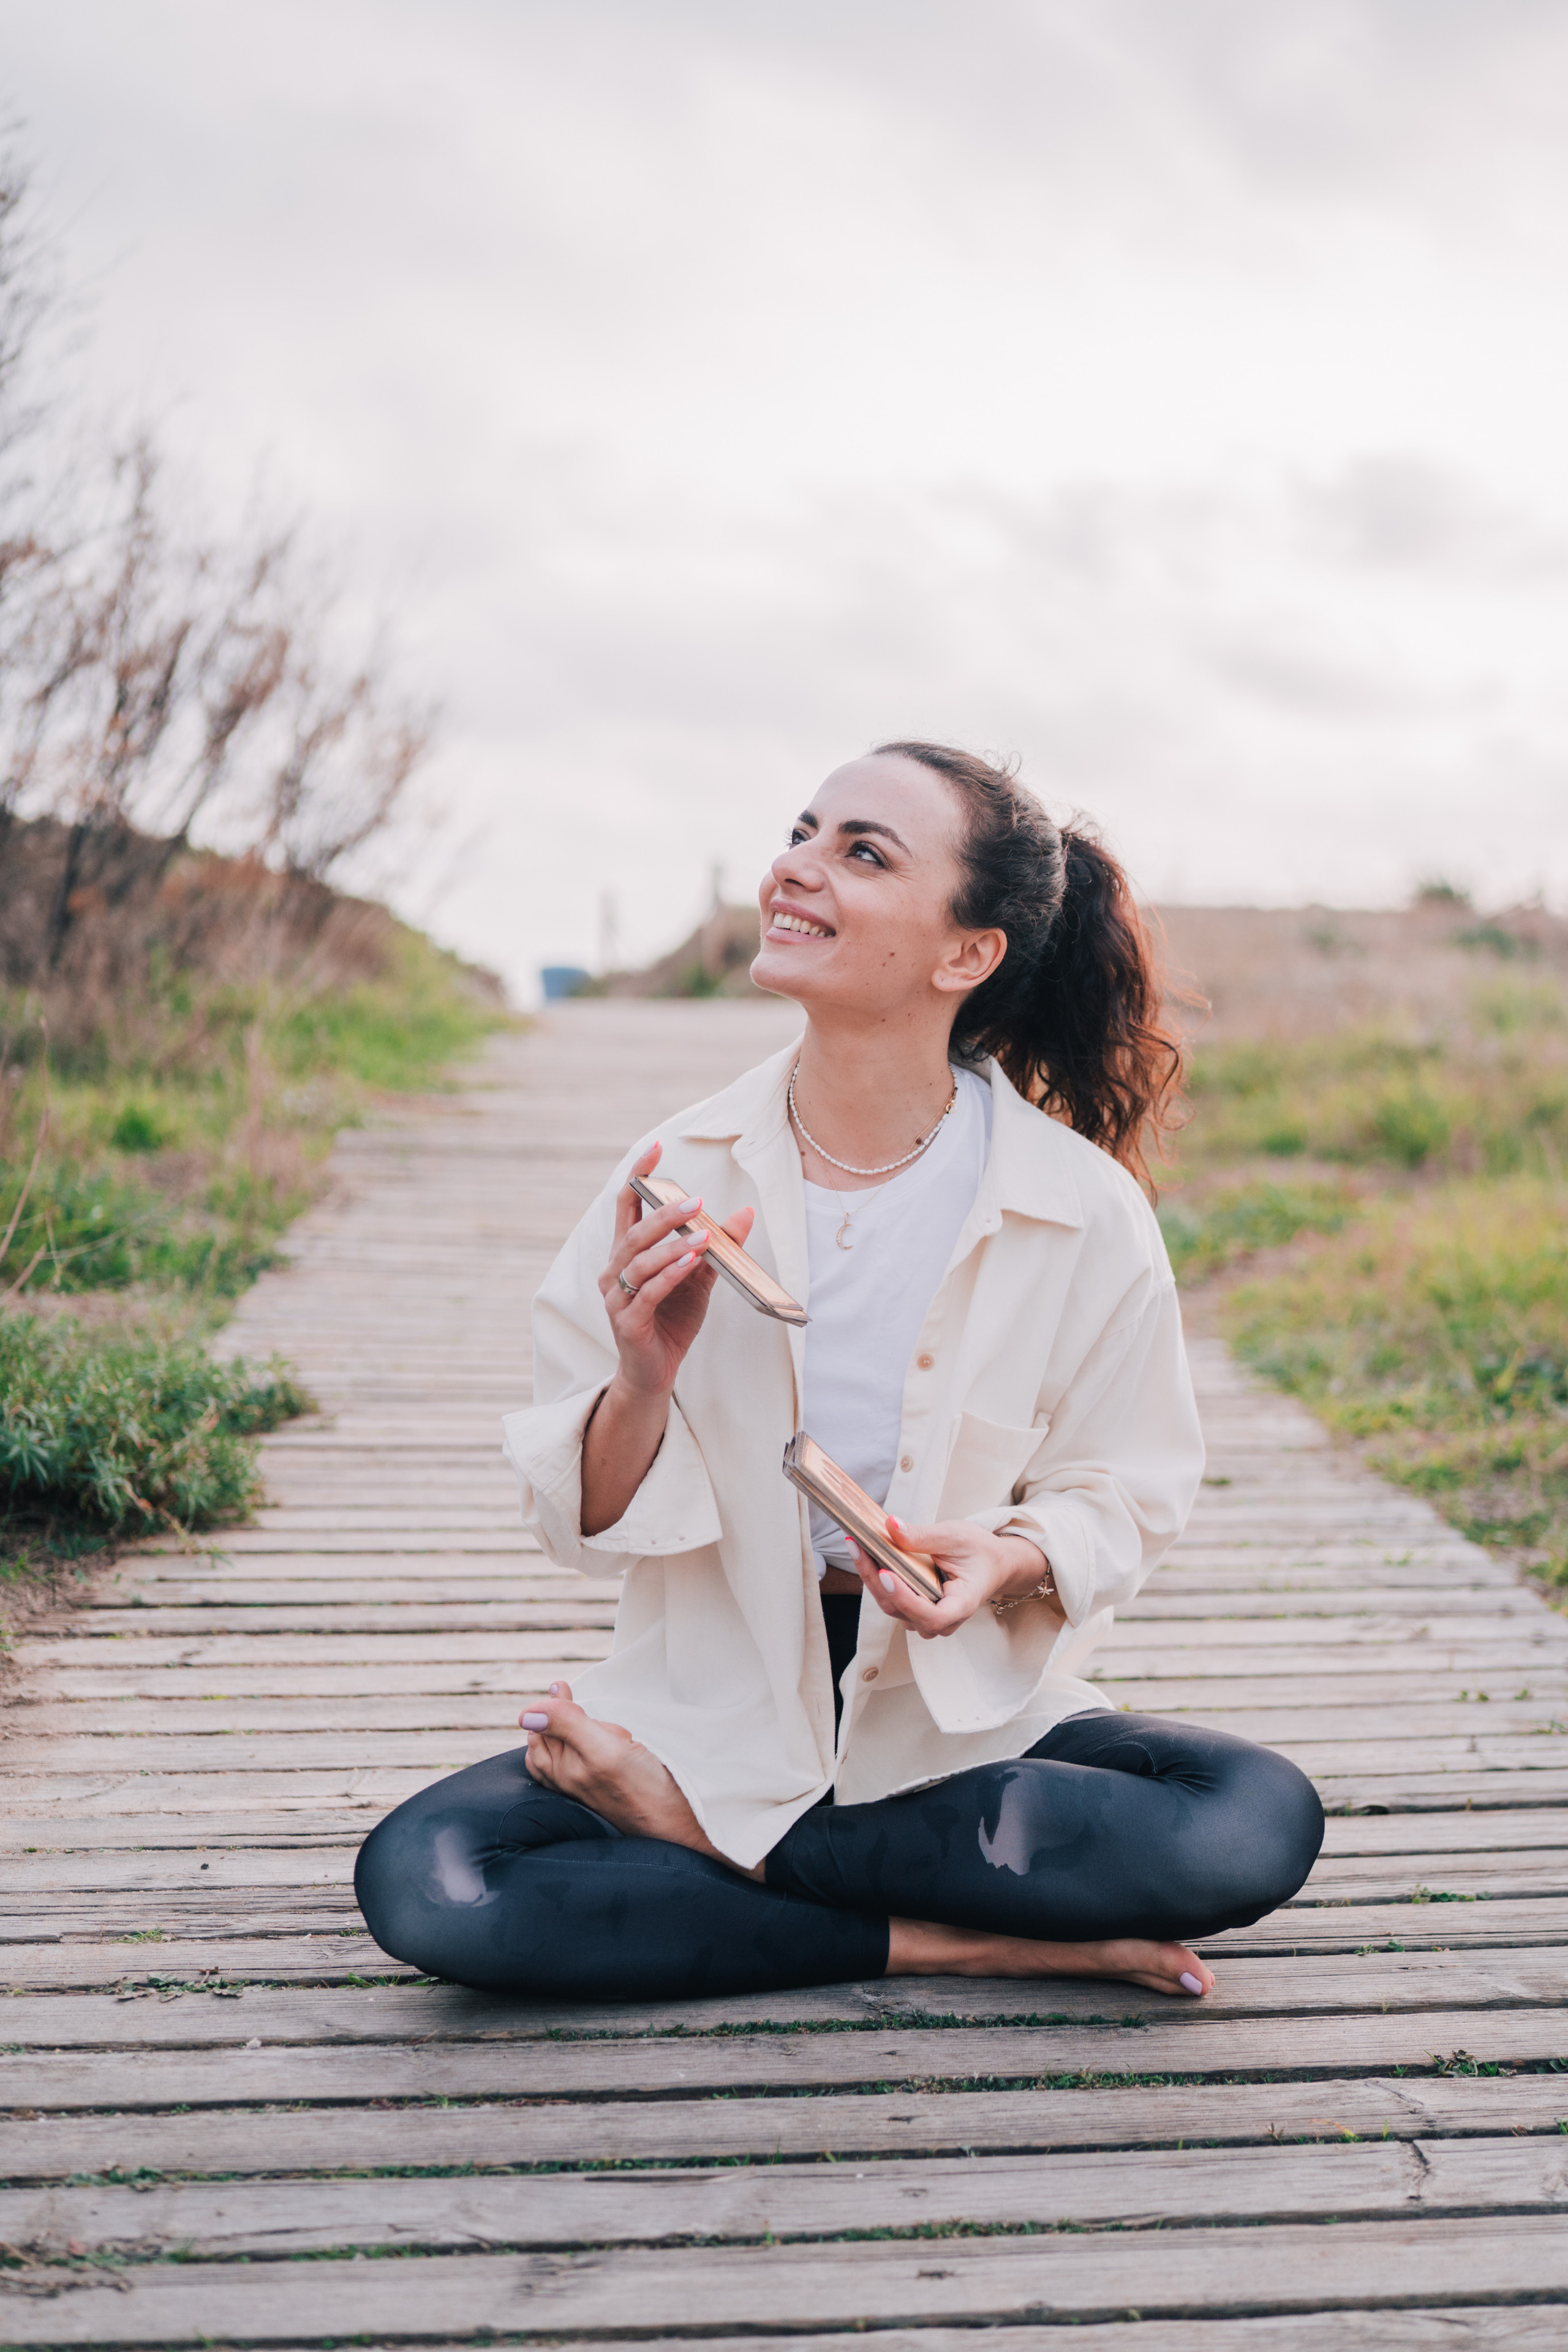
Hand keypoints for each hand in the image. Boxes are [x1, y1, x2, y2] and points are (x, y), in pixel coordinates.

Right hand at [599, 1141, 756, 1402]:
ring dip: (672, 1244)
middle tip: (698, 1200)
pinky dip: (670, 1274)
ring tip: (703, 1235)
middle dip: (665, 1212)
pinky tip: (691, 1261)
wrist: (655, 1373)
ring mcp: (616, 1297)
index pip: (626, 1205)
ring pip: (640, 1260)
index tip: (656, 1148)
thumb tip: (745, 1212)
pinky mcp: (627, 1322)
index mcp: (626, 1254)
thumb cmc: (672, 1320)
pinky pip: (648, 1292)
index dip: (638, 1175)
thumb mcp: (699, 1279)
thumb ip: (716, 1247)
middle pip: (635, 1231)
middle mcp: (614, 1271)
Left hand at [848, 1519, 1056, 1641]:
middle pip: (902, 1611)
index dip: (906, 1599)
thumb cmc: (979, 1552)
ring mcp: (925, 1617)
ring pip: (891, 1606)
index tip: (885, 1573)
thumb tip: (891, 1526)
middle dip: (875, 1580)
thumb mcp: (955, 1537)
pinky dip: (875, 1577)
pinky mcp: (913, 1609)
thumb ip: (923, 1536)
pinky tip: (864, 1554)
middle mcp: (942, 1620)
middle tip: (857, 1547)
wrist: (990, 1563)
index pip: (932, 1615)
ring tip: (856, 1546)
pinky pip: (890, 1598)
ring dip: (870, 1578)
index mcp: (961, 1606)